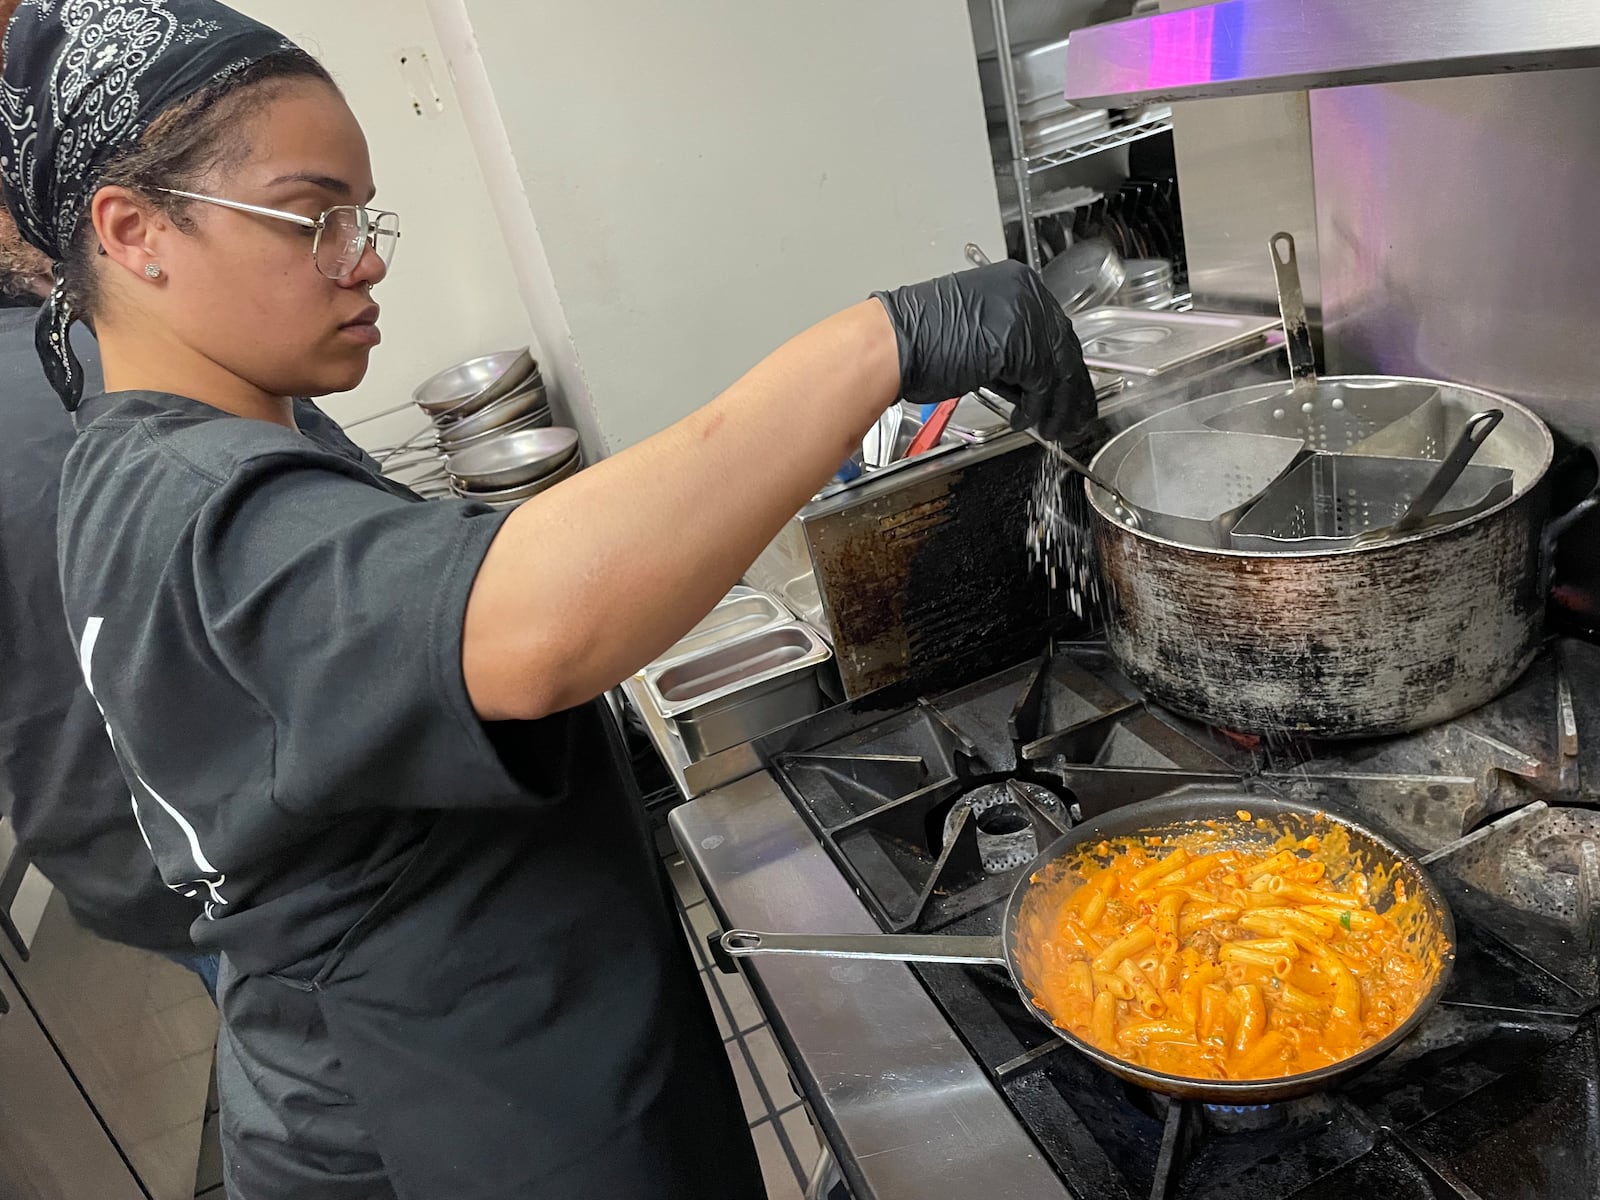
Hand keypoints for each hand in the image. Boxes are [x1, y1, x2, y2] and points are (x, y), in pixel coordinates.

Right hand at [872, 260, 1095, 441]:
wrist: (894, 344)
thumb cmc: (917, 340)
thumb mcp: (975, 333)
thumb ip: (1009, 348)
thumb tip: (1028, 378)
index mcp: (1016, 283)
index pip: (1053, 328)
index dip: (1062, 366)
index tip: (1068, 389)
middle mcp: (1026, 293)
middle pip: (1064, 346)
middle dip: (1070, 389)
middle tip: (1073, 415)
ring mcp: (1025, 316)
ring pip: (1060, 367)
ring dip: (1058, 405)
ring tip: (1054, 427)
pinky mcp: (1019, 345)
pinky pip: (1043, 384)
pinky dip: (1038, 408)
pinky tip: (1025, 420)